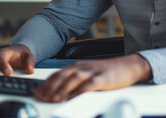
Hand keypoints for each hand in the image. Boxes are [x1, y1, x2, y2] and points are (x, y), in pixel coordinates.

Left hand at [33, 54, 151, 102]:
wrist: (128, 66)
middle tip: (41, 97)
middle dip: (49, 87)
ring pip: (74, 79)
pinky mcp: (103, 78)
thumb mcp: (88, 74)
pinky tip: (75, 97)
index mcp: (77, 66)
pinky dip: (81, 91)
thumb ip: (75, 81)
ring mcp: (93, 71)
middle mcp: (83, 67)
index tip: (36, 92)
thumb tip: (58, 92)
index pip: (57, 74)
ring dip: (62, 89)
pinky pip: (90, 84)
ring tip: (54, 99)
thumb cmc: (108, 72)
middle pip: (62, 75)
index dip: (45, 83)